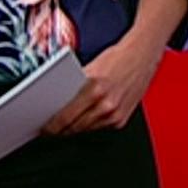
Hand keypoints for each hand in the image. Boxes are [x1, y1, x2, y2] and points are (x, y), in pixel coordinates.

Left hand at [43, 39, 162, 135]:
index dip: (51, 127)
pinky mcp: (122, 119)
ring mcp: (115, 114)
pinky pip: (100, 128)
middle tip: (50, 131)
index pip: (65, 117)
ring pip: (86, 130)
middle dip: (61, 131)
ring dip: (74, 129)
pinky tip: (83, 121)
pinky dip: (90, 125)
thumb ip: (75, 86)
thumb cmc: (118, 58)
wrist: (143, 56)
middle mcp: (106, 104)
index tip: (44, 129)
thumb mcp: (90, 68)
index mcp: (94, 89)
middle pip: (75, 127)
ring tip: (64, 127)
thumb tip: (57, 101)